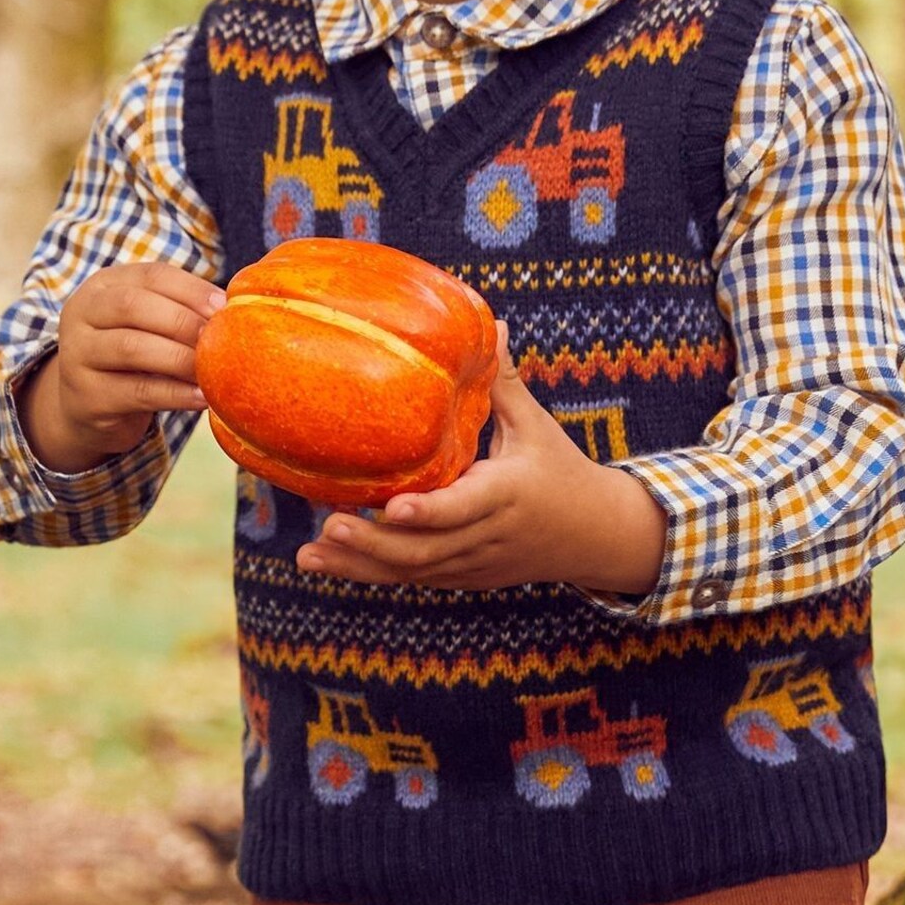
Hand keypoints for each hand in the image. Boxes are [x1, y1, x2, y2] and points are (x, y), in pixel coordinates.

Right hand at [16, 262, 223, 473]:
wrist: (86, 407)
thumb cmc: (130, 358)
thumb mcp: (145, 325)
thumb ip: (178, 310)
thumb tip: (234, 310)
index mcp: (103, 286)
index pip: (151, 275)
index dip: (191, 289)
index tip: (224, 308)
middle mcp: (81, 314)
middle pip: (133, 306)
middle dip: (182, 321)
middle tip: (219, 340)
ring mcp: (78, 355)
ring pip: (131, 348)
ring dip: (180, 358)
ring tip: (212, 371)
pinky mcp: (87, 397)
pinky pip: (137, 392)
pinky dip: (175, 394)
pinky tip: (202, 398)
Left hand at [296, 330, 667, 595]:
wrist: (596, 537)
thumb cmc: (562, 471)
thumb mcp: (537, 426)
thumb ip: (506, 382)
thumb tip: (492, 324)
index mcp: (507, 495)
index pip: (463, 509)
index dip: (428, 512)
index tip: (392, 507)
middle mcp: (488, 536)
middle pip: (427, 551)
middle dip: (374, 544)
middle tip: (327, 525)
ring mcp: (475, 564)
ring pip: (413, 573)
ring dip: (360, 565)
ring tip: (308, 554)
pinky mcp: (464, 577)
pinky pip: (414, 579)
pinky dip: (371, 573)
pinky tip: (329, 561)